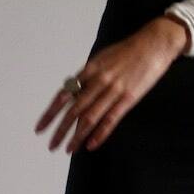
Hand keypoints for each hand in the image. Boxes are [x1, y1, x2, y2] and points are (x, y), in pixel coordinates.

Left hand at [35, 17, 188, 153]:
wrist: (153, 43)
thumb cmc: (128, 51)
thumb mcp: (102, 58)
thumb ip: (88, 75)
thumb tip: (75, 89)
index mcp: (89, 70)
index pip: (64, 95)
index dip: (50, 113)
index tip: (40, 127)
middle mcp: (97, 81)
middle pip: (73, 110)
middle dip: (60, 130)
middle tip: (51, 145)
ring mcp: (113, 90)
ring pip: (90, 117)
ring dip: (77, 136)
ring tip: (68, 149)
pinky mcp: (129, 98)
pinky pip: (111, 119)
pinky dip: (100, 133)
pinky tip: (91, 145)